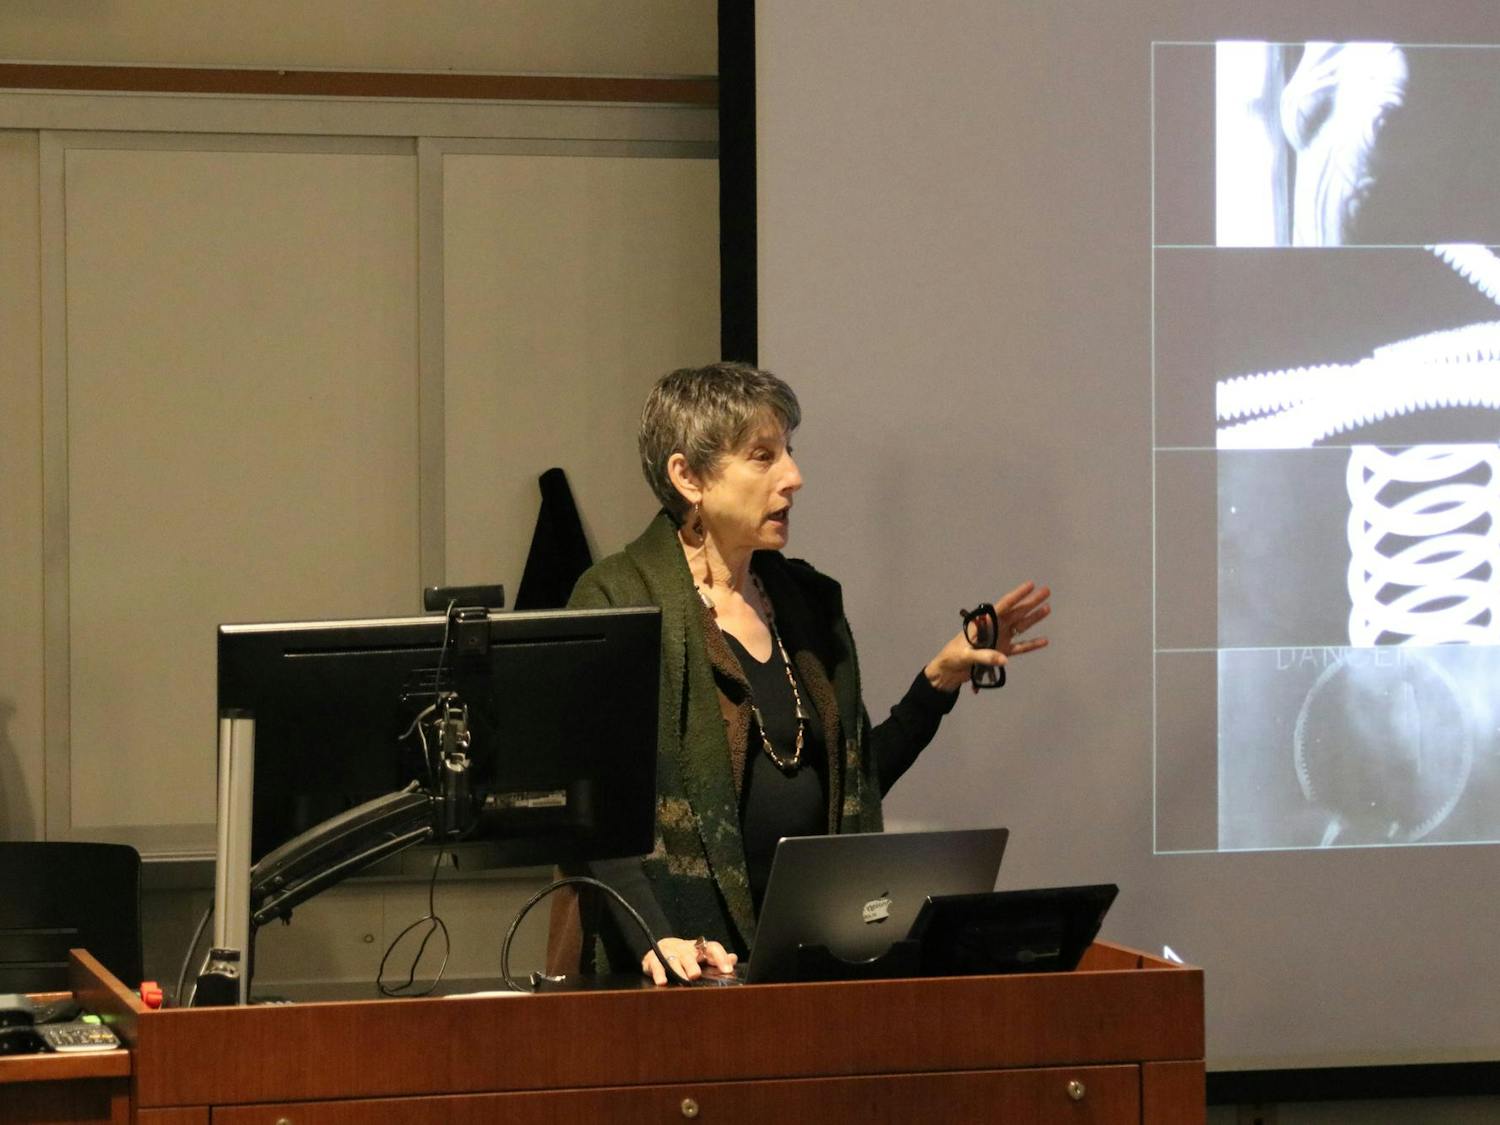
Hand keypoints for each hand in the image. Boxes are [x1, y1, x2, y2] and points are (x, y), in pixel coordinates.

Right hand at [641, 935, 737, 985]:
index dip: (720, 957)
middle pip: (688, 955)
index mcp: (697, 948)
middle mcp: (683, 949)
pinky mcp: (653, 959)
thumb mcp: (701, 956)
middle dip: (691, 964)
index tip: (728, 970)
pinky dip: (658, 974)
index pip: (711, 947)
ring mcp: (667, 953)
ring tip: (682, 979)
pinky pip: (656, 965)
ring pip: (672, 960)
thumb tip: (734, 958)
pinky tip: (662, 982)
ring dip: (677, 970)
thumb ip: (717, 958)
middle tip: (696, 974)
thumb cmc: (685, 956)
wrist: (660, 947)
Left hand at [924, 581, 1051, 693]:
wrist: (950, 670)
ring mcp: (1000, 639)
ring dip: (1034, 618)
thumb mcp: (966, 655)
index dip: (1017, 595)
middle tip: (1046, 590)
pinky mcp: (1002, 652)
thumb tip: (1004, 659)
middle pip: (1017, 612)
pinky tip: (1044, 640)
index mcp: (985, 622)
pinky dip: (1032, 644)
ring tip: (1048, 608)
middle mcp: (996, 627)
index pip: (1004, 605)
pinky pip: (1021, 647)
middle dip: (1031, 602)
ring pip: (1021, 626)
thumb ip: (984, 656)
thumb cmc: (953, 657)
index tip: (1030, 585)